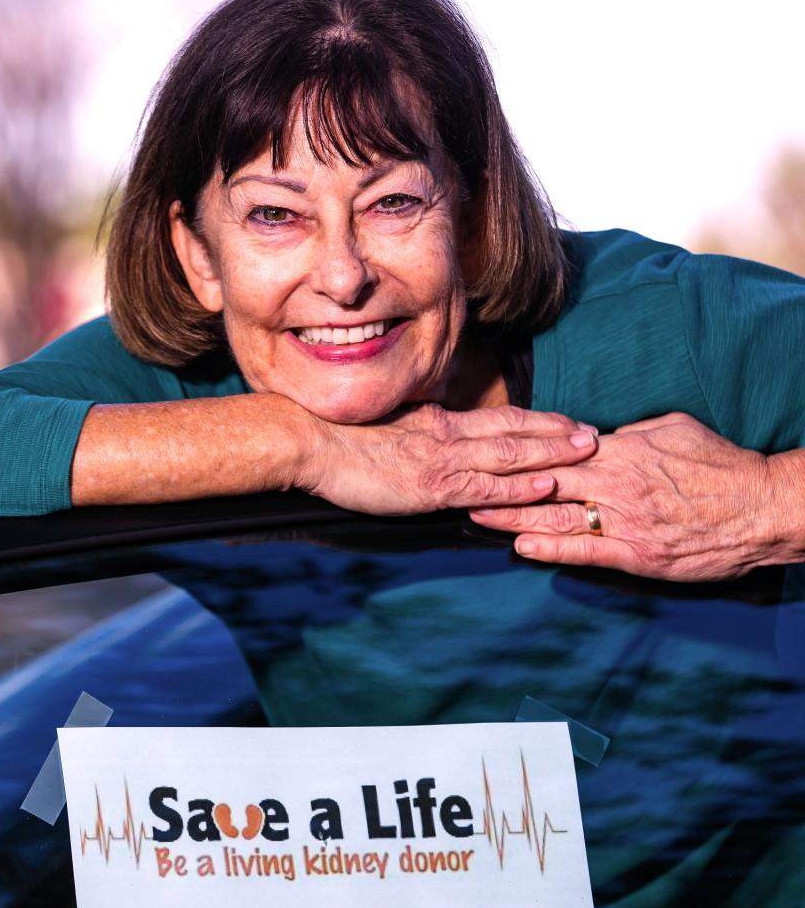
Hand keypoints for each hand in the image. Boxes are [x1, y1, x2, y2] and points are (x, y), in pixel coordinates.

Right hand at [299, 403, 598, 516]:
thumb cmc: (339, 436)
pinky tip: (546, 486)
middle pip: (516, 431)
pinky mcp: (431, 488)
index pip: (500, 418)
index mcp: (439, 420)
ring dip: (553, 455)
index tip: (569, 422)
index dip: (539, 421)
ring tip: (589, 454)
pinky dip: (519, 488)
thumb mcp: (389, 427)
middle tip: (598, 435)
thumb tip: (437, 426)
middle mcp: (449, 434)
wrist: (310, 440)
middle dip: (560, 434)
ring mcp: (443, 460)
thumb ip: (419, 429)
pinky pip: (484, 488)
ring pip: (511, 456)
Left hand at [469, 411, 791, 580]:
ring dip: (512, 517)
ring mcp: (625, 520)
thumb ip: (632, 431)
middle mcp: (617, 483)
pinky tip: (521, 547)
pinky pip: (585, 551)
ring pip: (556, 517)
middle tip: (461, 482)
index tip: (486, 450)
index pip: (558, 449)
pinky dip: (551, 548)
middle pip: (545, 482)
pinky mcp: (636, 553)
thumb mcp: (674, 428)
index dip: (519, 451)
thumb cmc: (720, 465)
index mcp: (622, 450)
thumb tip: (600, 433)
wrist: (759, 507)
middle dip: (500, 482)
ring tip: (475, 514)